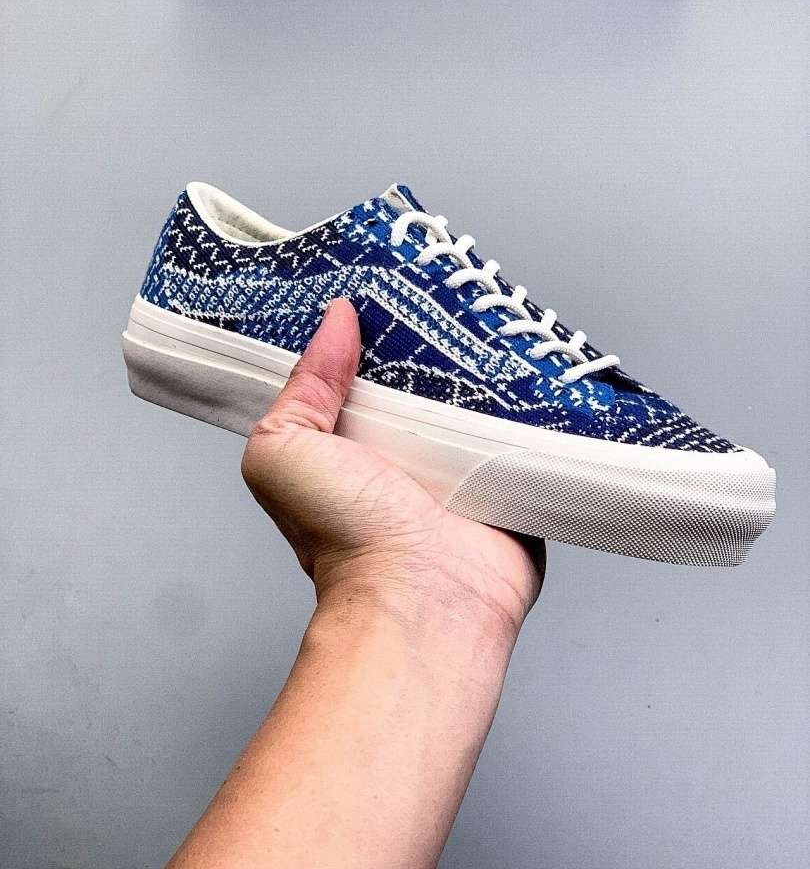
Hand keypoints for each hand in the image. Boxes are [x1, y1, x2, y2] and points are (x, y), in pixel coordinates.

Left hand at [241, 299, 544, 641]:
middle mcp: (408, 446)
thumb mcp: (283, 448)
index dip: (372, 324)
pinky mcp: (512, 473)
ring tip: (496, 303)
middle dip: (436, 331)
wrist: (423, 594)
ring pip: (479, 390)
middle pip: (426, 370)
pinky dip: (532, 398)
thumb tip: (335, 321)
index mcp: (353, 437)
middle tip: (448, 279)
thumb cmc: (345, 536)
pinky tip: (537, 357)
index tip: (385, 274)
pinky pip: (526, 423)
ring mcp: (465, 459)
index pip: (363, 364)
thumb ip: (303, 385)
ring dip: (488, 360)